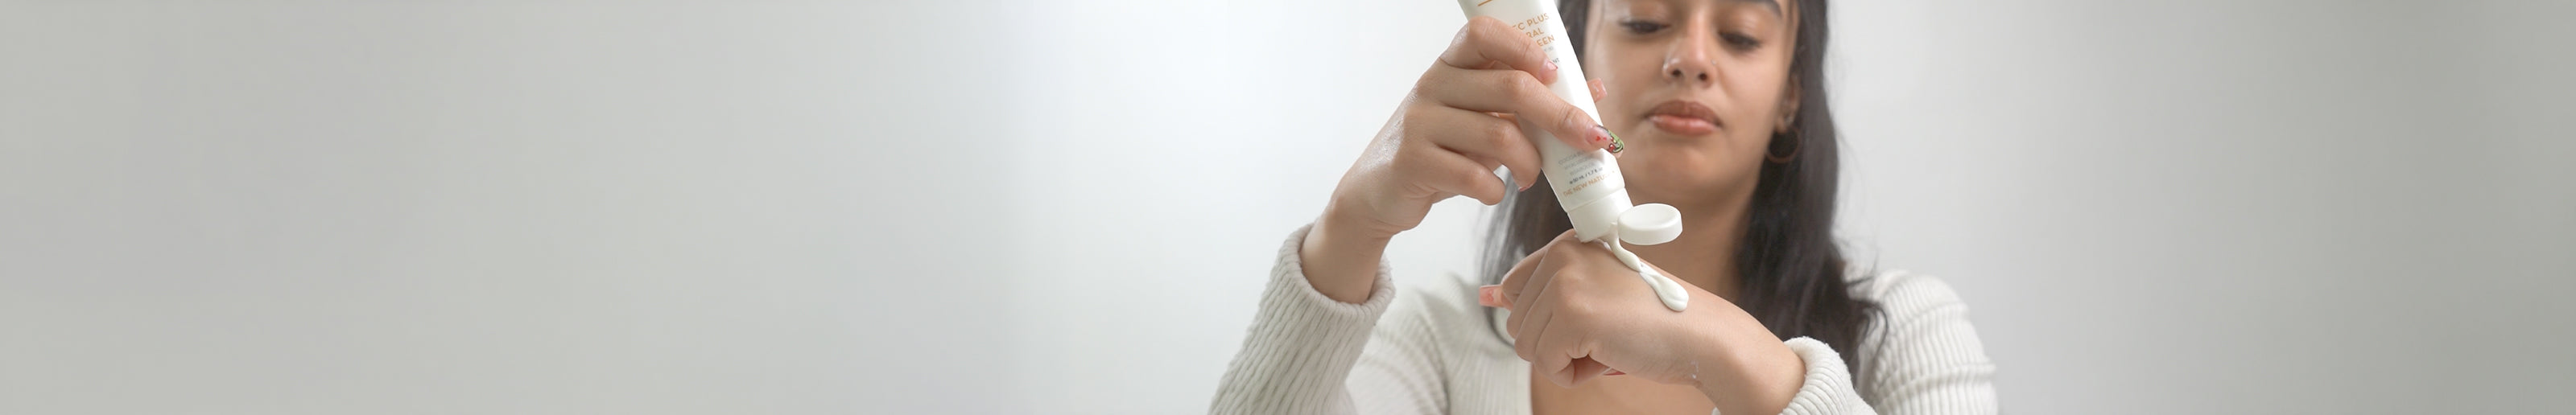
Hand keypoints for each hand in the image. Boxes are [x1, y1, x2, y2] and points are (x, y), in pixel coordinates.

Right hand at [1301, 16, 1611, 302]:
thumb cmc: (1441, 149)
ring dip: (1531, 162)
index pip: (1483, 33)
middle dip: (1561, 116)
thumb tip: (1594, 91)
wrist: (1379, 191)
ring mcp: (1420, 123)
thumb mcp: (1480, 119)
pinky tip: (1496, 192)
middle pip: (1511, 87)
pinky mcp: (1413, 162)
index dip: (1524, 46)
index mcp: (1451, 66)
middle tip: (1591, 140)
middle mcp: (1433, 85)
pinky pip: (1474, 176)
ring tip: (1531, 176)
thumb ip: (1528, 105)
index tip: (1554, 72)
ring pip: (1499, 135)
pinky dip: (1497, 190)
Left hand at [1478, 231, 1806, 414]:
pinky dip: (1573, 374)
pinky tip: (1609, 355)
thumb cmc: (1653, 320)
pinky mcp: (1572, 316)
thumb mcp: (1593, 297)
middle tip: (1606, 334)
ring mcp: (1565, 284)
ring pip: (1526, 344)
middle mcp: (1562, 256)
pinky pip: (1544, 364)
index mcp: (1567, 244)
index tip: (1586, 319)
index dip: (1543, 318)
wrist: (1702, 335)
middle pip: (1516, 321)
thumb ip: (1538, 296)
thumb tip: (1484, 295)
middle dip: (1555, 343)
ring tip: (1608, 343)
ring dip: (1564, 359)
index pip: (1515, 288)